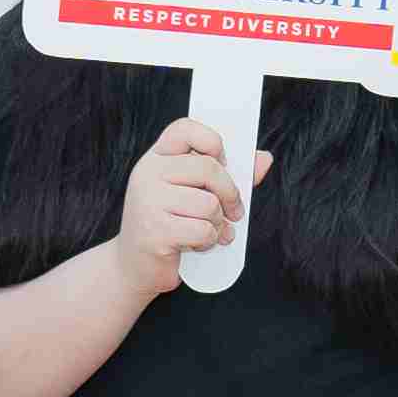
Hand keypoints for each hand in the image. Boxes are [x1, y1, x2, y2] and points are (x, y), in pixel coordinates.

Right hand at [108, 115, 255, 290]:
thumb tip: (264, 159)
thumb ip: (228, 176)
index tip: (223, 163)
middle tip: (234, 212)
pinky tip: (197, 245)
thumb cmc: (167, 226)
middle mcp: (147, 173)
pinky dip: (208, 241)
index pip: (185, 129)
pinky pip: (202, 229)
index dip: (212, 141)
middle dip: (230, 194)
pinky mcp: (154, 230)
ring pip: (209, 204)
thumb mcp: (193, 194)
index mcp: (156, 158)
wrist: (133, 267)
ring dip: (218, 224)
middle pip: (208, 168)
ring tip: (210, 232)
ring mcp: (148, 201)